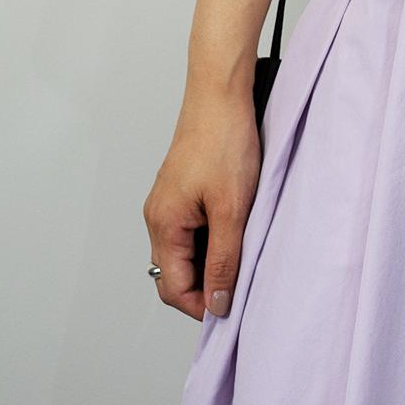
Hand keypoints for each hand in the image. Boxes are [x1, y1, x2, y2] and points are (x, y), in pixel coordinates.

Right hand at [143, 89, 261, 320]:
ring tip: (244, 251)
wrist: (222, 95)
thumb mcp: (232, 209)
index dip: (201, 306)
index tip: (232, 309)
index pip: (174, 288)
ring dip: (212, 259)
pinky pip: (193, 228)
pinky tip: (238, 227)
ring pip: (186, 250)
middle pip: (176, 272)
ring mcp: (169, 202)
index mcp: (163, 225)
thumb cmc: (225, 143)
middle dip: (206, 285)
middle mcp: (159, 216)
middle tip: (242, 284)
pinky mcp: (183, 189)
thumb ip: (223, 260)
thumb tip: (216, 304)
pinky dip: (213, 236)